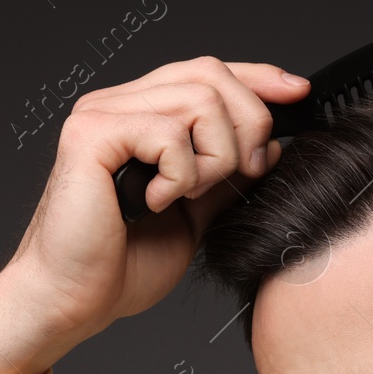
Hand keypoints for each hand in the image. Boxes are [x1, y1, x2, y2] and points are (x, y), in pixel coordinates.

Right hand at [0, 58, 310, 373]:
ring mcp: (101, 115)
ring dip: (215, 157)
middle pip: (210, 73)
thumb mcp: (196, 213)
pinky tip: (157, 203)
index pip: (207, 71)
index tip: (297, 93)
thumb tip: (270, 146)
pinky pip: (167, 134)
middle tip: (246, 173)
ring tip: (189, 196)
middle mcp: (118, 104)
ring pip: (198, 101)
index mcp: (140, 116)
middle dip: (249, 124)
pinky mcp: (90, 135)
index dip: (257, 76)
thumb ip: (225, 176)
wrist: (75, 301)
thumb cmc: (121, 265)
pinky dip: (180, 175)